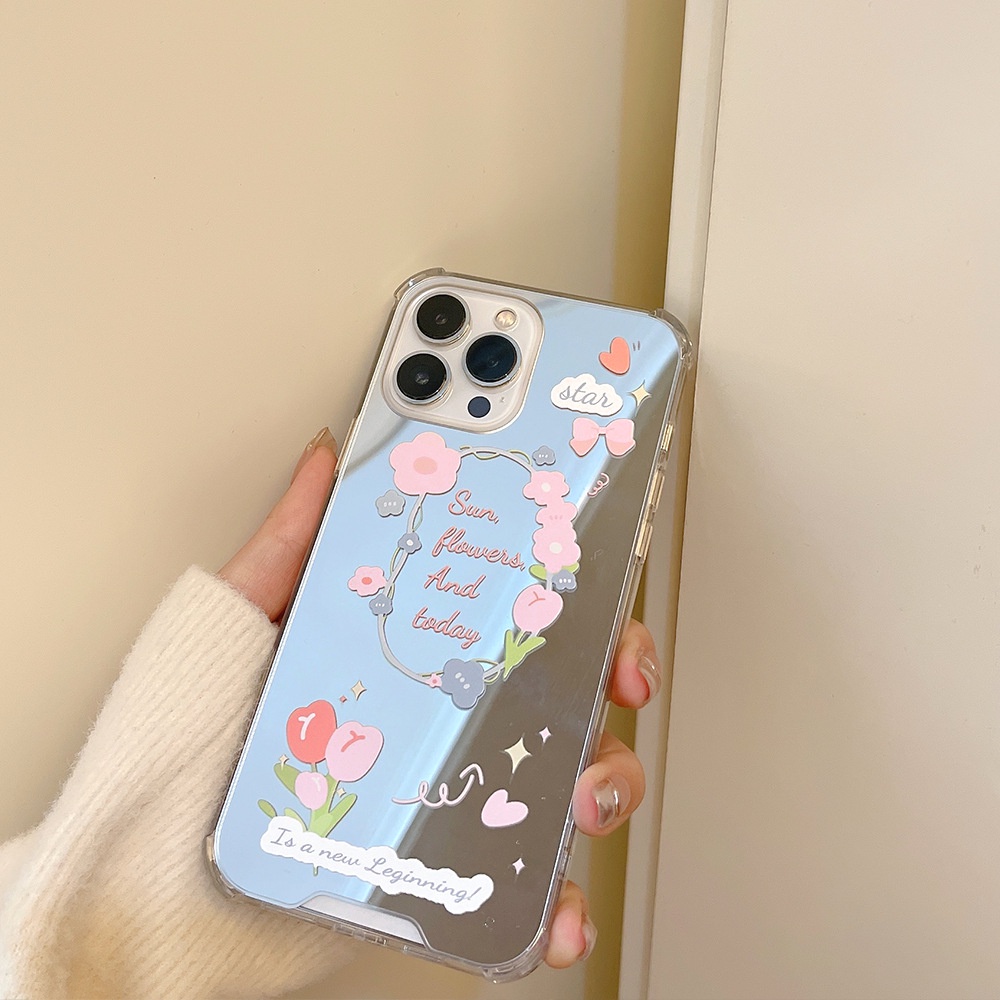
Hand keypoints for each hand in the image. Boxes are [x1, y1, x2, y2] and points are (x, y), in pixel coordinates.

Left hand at [222, 428, 661, 967]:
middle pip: (563, 691)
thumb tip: (325, 459)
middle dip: (613, 682)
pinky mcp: (441, 871)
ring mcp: (450, 796)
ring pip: (562, 783)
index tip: (603, 596)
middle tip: (616, 685)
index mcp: (416, 657)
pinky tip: (553, 907)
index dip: (577, 603)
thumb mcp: (246, 619)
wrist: (154, 868)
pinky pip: (517, 888)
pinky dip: (552, 903)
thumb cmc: (193, 738)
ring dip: (603, 786)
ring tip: (581, 799)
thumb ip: (291, 542)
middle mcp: (444, 721)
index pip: (516, 615)